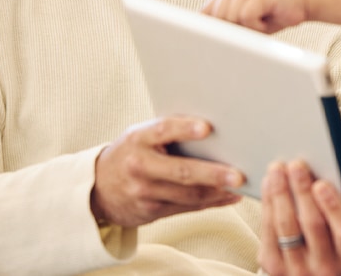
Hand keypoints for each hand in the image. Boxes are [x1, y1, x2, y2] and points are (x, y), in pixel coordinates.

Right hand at [90, 116, 244, 227]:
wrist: (98, 188)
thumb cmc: (131, 153)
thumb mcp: (140, 136)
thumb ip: (167, 133)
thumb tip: (212, 130)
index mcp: (138, 139)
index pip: (163, 130)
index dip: (185, 129)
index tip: (207, 128)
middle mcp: (140, 166)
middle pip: (182, 171)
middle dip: (213, 174)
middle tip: (238, 175)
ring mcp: (145, 192)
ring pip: (188, 194)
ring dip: (218, 192)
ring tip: (241, 186)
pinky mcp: (152, 211)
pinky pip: (188, 208)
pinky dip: (212, 203)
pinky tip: (229, 197)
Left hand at [203, 0, 308, 32]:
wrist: (304, 3)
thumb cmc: (274, 15)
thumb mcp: (245, 23)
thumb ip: (226, 25)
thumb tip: (206, 40)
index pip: (205, 14)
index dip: (208, 30)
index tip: (210, 41)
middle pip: (217, 20)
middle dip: (235, 30)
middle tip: (255, 27)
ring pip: (231, 18)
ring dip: (249, 28)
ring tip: (263, 21)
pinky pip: (246, 17)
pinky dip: (259, 26)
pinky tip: (269, 18)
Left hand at [258, 160, 340, 275]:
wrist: (312, 273)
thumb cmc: (335, 242)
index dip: (333, 208)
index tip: (321, 183)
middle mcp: (326, 269)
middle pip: (312, 226)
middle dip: (302, 191)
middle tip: (297, 165)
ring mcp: (298, 270)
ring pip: (287, 227)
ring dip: (281, 193)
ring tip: (278, 169)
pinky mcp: (274, 266)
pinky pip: (269, 231)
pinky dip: (269, 204)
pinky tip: (269, 184)